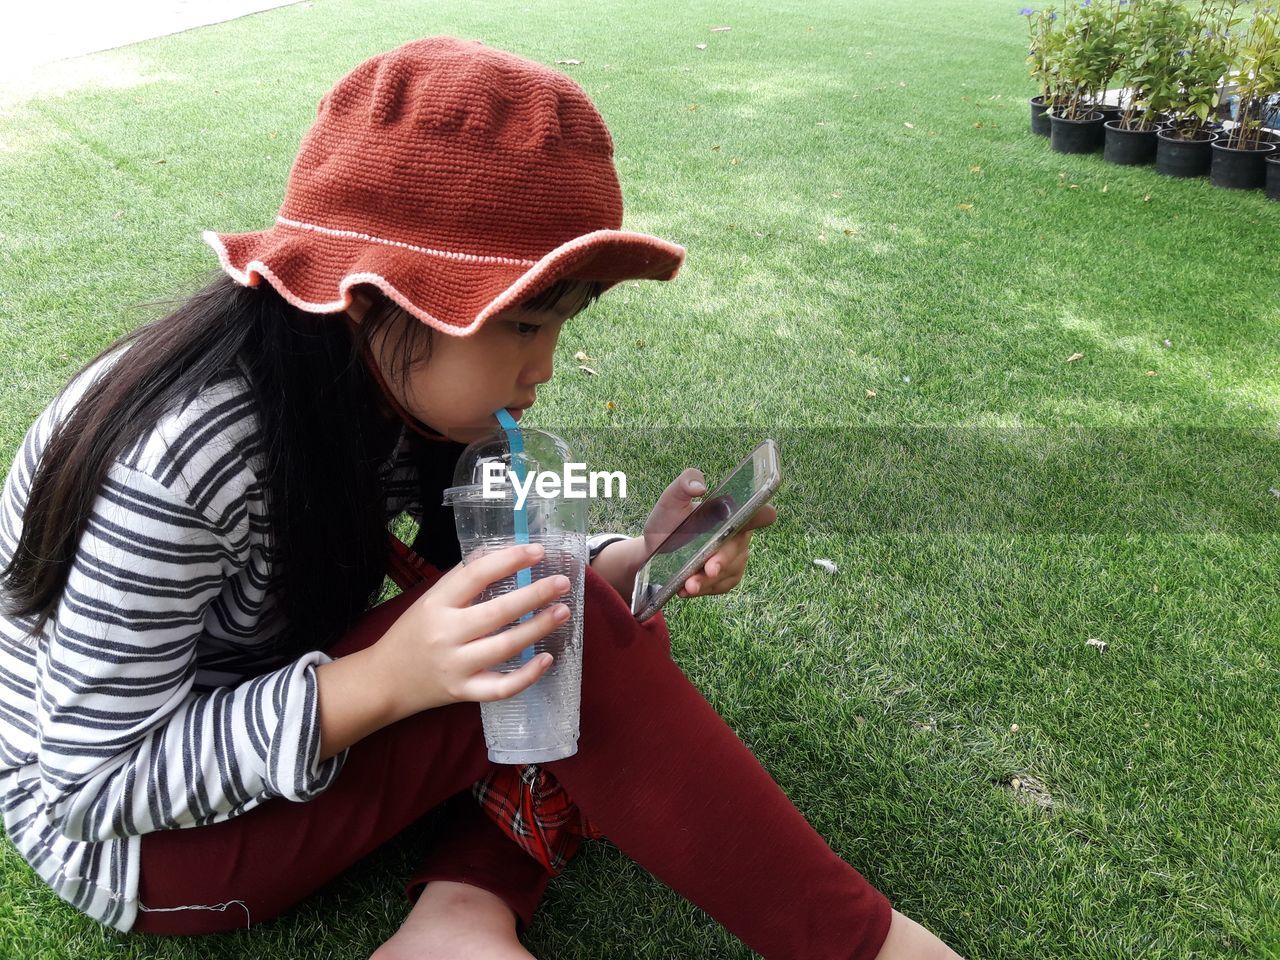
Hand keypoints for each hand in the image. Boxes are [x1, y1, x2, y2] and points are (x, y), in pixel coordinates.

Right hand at [372, 544, 571, 717]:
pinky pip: (501, 688)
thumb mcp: (429, 599)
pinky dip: (527, 676)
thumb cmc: (412, 633)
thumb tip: (504, 552)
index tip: (537, 551)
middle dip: (535, 595)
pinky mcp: (463, 693)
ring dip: (538, 628)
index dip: (508, 560)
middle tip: (562, 582)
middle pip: (498, 612)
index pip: (475, 575)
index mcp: (436, 604)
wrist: (384, 680)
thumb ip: (462, 579)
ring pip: (505, 647)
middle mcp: (446, 635)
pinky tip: (547, 659)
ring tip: (562, 612)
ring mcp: (455, 666)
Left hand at [642, 468, 777, 600]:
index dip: (762, 515)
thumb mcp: (671, 499)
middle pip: (738, 549)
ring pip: (729, 571)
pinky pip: (721, 586)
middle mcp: (738, 535)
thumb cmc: (667, 520)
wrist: (654, 550)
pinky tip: (685, 590)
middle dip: (723, 560)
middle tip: (710, 569)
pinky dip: (704, 590)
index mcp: (731, 512)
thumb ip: (684, 483)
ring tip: (688, 586)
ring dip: (708, 581)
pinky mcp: (727, 578)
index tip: (765, 517)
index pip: (756, 512)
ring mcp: (735, 558)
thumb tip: (700, 486)